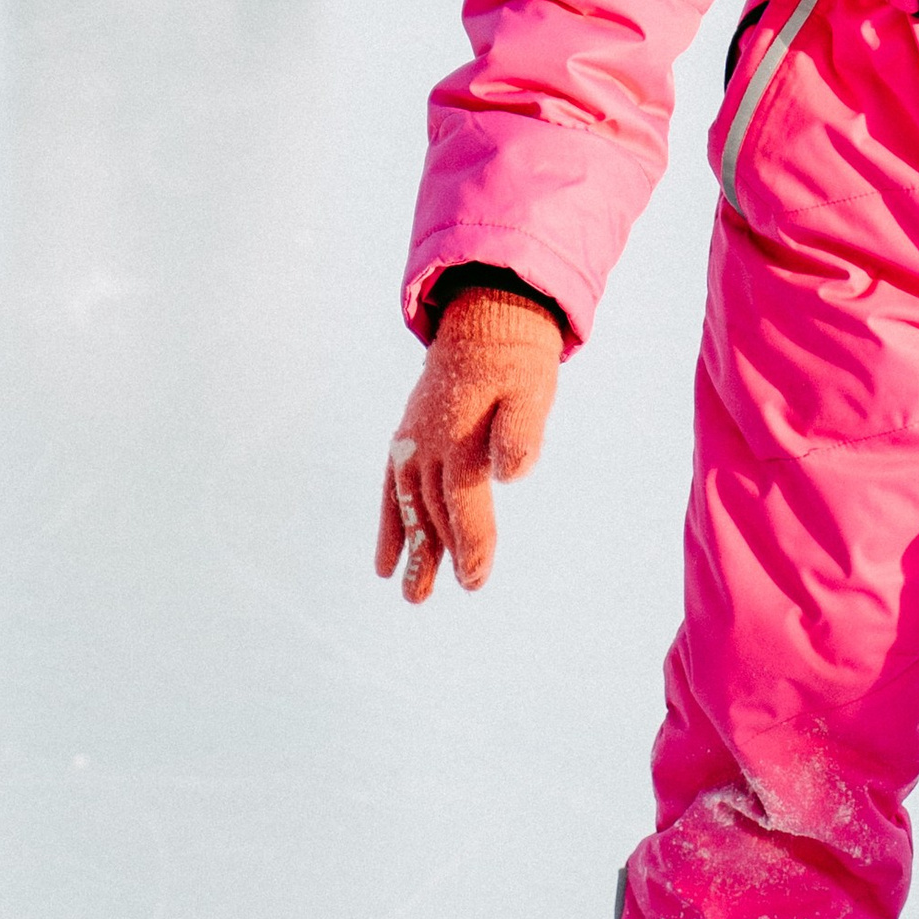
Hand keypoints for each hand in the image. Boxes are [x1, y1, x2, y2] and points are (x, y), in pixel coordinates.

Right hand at [374, 287, 563, 600]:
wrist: (486, 320)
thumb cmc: (516, 362)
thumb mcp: (531, 390)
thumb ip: (521, 432)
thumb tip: (513, 474)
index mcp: (460, 436)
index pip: (464, 500)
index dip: (471, 542)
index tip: (476, 579)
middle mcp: (428, 443)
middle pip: (433, 510)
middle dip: (437, 556)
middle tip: (433, 598)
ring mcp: (412, 441)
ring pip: (410, 505)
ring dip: (411, 549)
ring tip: (412, 593)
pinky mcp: (407, 440)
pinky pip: (394, 488)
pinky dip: (392, 524)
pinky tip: (387, 561)